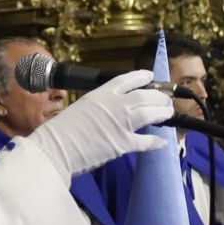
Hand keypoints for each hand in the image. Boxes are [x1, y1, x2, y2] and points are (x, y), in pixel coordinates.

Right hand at [29, 70, 172, 177]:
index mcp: (100, 94)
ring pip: (150, 113)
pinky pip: (145, 142)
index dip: (141, 77)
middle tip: (165, 100)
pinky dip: (155, 142)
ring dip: (162, 113)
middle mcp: (114, 105)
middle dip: (158, 96)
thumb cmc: (60, 131)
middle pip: (144, 96)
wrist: (55, 148)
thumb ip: (96, 108)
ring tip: (168, 113)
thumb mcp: (79, 108)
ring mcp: (121, 124)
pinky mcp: (123, 144)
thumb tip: (107, 113)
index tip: (150, 77)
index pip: (126, 80)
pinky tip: (162, 141)